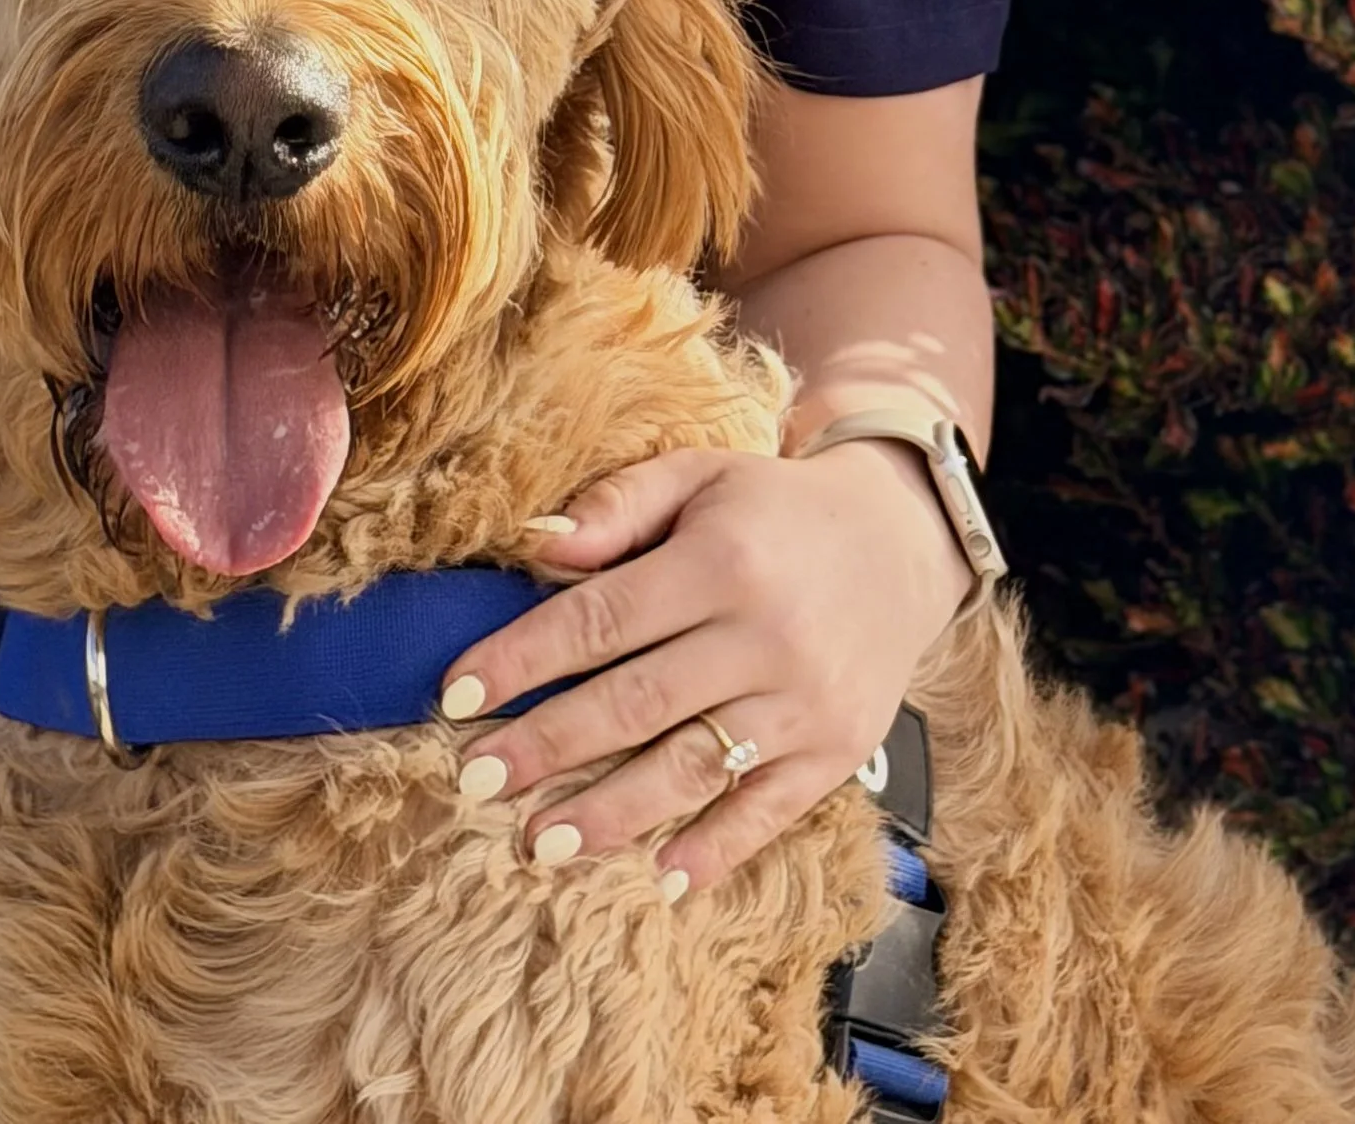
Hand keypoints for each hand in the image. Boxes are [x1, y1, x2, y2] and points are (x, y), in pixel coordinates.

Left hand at [439, 440, 972, 898]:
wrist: (898, 545)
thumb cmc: (771, 510)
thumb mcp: (697, 476)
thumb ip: (618, 506)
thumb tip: (537, 545)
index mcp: (720, 562)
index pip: (600, 618)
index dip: (524, 659)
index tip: (456, 695)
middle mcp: (764, 637)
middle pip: (635, 704)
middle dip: (547, 747)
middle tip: (474, 781)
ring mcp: (803, 704)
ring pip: (692, 768)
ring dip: (611, 813)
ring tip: (538, 843)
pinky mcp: (837, 753)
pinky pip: (769, 812)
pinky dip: (717, 849)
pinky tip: (662, 878)